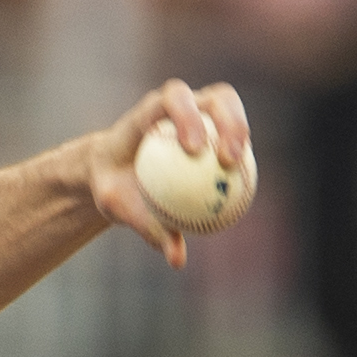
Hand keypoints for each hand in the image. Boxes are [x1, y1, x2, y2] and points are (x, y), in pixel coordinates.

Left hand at [84, 79, 249, 269]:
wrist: (113, 172)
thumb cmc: (111, 185)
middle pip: (216, 97)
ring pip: (233, 114)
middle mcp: (180, 105)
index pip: (173, 98)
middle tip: (228, 160)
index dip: (188, 115)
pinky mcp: (216, 130)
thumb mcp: (115, 206)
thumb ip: (143, 225)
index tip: (194, 149)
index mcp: (149, 112)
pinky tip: (244, 188)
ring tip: (240, 170)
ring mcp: (202, 113)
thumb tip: (177, 259)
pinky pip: (234, 142)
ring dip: (242, 137)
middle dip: (230, 122)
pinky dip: (242, 159)